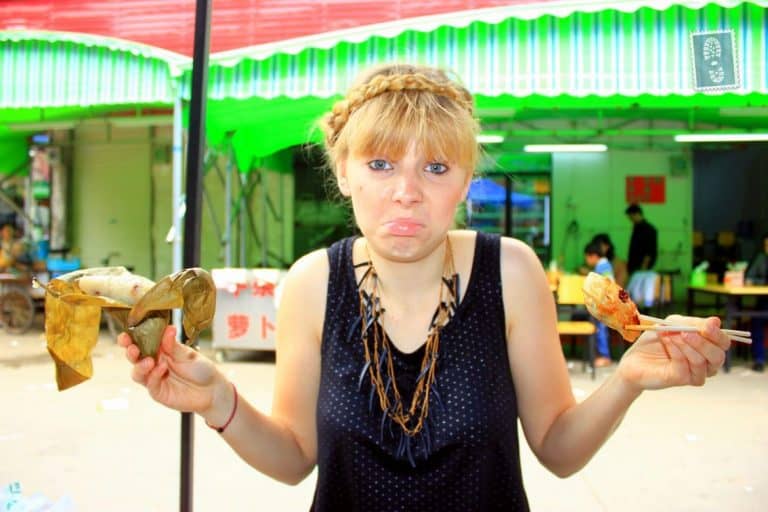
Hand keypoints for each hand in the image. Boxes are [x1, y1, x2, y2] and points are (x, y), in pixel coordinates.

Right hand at [118, 325, 224, 416]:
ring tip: (149, 361)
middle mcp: (154, 363)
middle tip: (132, 348)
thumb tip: (168, 328)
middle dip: (130, 352)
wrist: (212, 389)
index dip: (131, 339)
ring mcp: (154, 378)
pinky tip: (162, 369)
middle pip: (134, 358)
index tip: (126, 334)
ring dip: (140, 366)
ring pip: (137, 373)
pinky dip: (154, 375)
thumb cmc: (200, 369)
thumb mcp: (188, 354)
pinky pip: (150, 384)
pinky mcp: (158, 392)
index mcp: (160, 350)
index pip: (141, 343)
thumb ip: (174, 345)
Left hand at [616, 315, 730, 391]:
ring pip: (702, 362)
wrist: (635, 358)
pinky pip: (685, 366)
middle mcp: (707, 362)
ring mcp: (695, 373)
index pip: (724, 342)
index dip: (718, 334)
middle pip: (718, 355)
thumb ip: (694, 323)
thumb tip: (716, 321)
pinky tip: (666, 342)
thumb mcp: (674, 324)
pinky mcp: (681, 380)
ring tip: (669, 335)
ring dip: (685, 345)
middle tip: (685, 332)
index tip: (708, 325)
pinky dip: (675, 351)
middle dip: (703, 342)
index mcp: (709, 347)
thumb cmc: (657, 340)